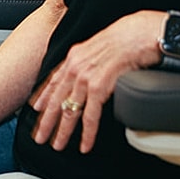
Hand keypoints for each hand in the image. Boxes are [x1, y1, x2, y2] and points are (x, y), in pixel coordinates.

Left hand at [28, 11, 160, 153]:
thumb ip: (91, 60)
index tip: (36, 108)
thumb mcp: (101, 45)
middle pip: (56, 99)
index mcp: (75, 56)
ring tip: (57, 145)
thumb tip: (92, 71)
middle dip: (46, 121)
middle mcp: (76, 67)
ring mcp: (85, 78)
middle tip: (40, 137)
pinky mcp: (99, 88)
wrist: (142, 33)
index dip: (44, 96)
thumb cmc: (129, 36)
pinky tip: (84, 144)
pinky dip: (87, 134)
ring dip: (63, 132)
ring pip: (69, 111)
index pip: (54, 81)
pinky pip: (90, 117)